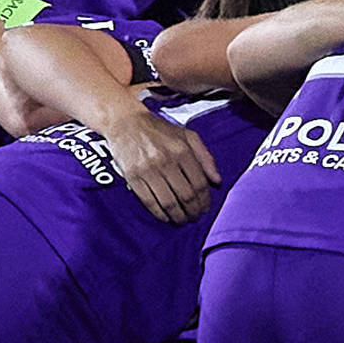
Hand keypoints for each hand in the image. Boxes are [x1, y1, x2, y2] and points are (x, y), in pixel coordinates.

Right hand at [95, 102, 219, 224]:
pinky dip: (159, 213)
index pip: (199, 184)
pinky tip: (166, 217)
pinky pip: (148, 201)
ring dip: (178, 216)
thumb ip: (206, 158)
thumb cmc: (160, 130)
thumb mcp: (188, 136)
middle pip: (186, 196)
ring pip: (168, 202)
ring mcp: (148, 169)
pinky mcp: (132, 176)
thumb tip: (218, 182)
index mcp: (182, 150)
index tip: (206, 209)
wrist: (125, 122)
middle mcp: (166, 160)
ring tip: (182, 220)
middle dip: (193, 211)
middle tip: (195, 218)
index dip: (205, 201)